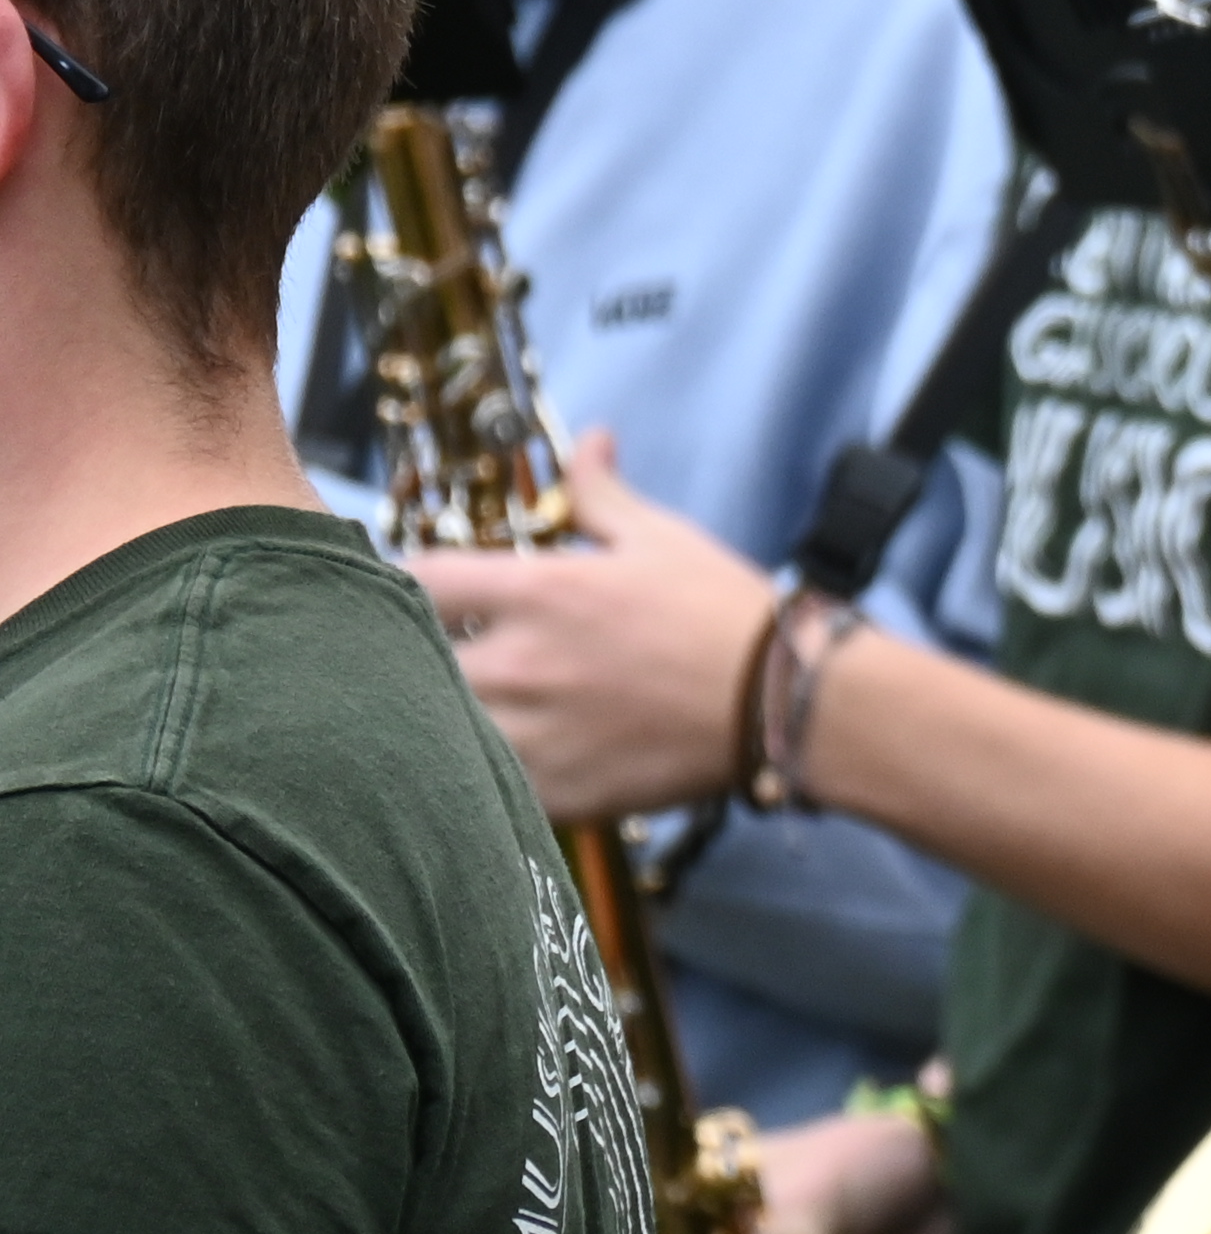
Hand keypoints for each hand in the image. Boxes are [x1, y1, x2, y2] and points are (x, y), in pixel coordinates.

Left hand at [412, 435, 772, 819]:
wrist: (780, 703)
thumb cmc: (722, 614)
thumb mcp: (660, 538)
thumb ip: (600, 494)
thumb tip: (589, 441)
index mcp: (537, 593)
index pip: (416, 578)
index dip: (408, 579)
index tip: (426, 589)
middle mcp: (517, 663)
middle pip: (406, 659)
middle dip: (416, 651)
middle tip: (443, 650)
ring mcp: (527, 734)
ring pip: (431, 727)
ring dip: (439, 712)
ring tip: (459, 708)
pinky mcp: (547, 792)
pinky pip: (476, 784)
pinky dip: (476, 771)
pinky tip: (499, 758)